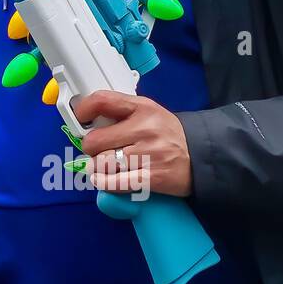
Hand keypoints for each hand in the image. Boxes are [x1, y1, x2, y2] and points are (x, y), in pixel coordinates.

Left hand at [75, 91, 191, 196]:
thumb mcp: (150, 112)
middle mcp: (144, 129)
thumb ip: (122, 112)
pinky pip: (114, 183)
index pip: (102, 100)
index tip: (81, 119)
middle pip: (94, 140)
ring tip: (105, 166)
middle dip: (91, 148)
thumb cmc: (168, 135)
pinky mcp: (151, 178)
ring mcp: (148, 155)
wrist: (200, 156)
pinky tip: (103, 179)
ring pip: (101, 163)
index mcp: (142, 108)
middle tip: (98, 150)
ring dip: (97, 167)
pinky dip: (103, 182)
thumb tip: (90, 122)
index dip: (84, 110)